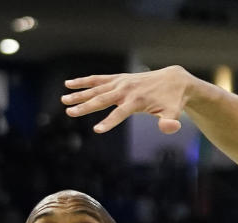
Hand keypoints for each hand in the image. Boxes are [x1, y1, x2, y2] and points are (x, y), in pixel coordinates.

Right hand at [63, 65, 192, 134]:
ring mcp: (120, 82)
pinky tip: (68, 84)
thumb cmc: (172, 101)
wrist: (173, 80)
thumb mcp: (174, 113)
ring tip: (63, 99)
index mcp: (137, 101)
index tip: (97, 130)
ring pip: (96, 88)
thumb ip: (170, 123)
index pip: (120, 113)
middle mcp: (126, 90)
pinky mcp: (118, 78)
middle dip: (85, 106)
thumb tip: (169, 128)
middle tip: (69, 112)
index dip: (109, 122)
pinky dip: (84, 81)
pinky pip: (98, 80)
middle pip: (102, 99)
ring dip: (79, 94)